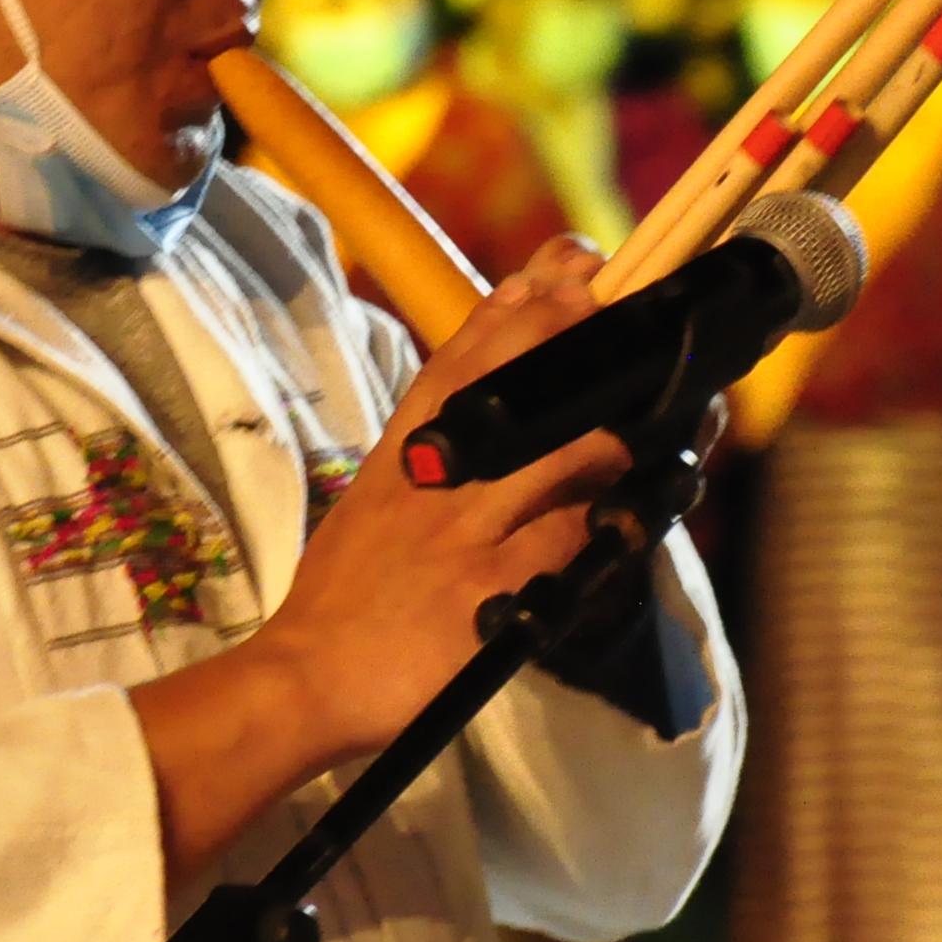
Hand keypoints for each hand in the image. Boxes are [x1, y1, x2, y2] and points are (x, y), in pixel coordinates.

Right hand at [134, 238, 634, 876]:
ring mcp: (460, 530)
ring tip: (634, 446)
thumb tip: (477, 398)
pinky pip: (564, 545)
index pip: (463, 354)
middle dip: (568, 335)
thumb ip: (425, 447)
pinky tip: (624, 529)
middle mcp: (432, 477)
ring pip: (557, 457)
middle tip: (612, 312)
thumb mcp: (376, 499)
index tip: (569, 265)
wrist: (307, 677)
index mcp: (404, 450)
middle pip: (509, 380)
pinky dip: (602, 531)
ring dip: (605, 444)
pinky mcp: (486, 590)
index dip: (522, 304)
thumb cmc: (345, 594)